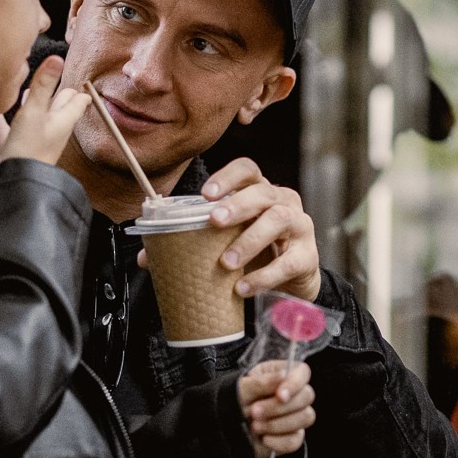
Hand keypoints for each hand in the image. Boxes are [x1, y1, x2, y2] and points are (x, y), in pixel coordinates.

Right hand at [0, 56, 89, 165]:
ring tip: (25, 90)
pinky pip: (11, 130)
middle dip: (56, 93)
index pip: (77, 100)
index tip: (81, 78)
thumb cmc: (28, 150)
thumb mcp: (35, 112)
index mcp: (62, 120)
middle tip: (54, 78)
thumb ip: (43, 85)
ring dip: (33, 104)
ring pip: (36, 117)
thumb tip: (58, 59)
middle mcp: (52, 129)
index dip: (79, 89)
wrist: (15, 184)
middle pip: (58, 107)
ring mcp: (35, 140)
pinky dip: (5, 120)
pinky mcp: (18, 149)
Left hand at [200, 158, 321, 300]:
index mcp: (261, 193)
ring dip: (250, 240)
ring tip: (226, 262)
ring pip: (280, 219)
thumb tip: (149, 255)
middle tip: (214, 221)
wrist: (292, 284)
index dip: (227, 177)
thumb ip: (198, 240)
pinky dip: (264, 276)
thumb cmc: (257, 253)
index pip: (247, 171)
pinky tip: (243, 287)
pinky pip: (289, 262)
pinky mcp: (308, 256)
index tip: (205, 194)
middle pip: (264, 192)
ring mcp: (300, 226)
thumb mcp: (230, 239)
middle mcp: (284, 202)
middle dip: (238, 204)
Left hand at [240, 360, 315, 457]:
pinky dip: (278, 441)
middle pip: (306, 396)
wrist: (224, 426)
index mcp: (282, 375)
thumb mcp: (241, 389)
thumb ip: (261, 383)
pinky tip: (263, 438)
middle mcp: (294, 394)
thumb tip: (284, 375)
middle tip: (254, 412)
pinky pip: (296, 440)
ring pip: (305, 417)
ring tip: (255, 426)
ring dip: (278, 424)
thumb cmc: (234, 400)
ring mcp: (296, 416)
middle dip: (279, 407)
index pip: (302, 372)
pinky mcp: (292, 436)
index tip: (280, 395)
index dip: (295, 383)